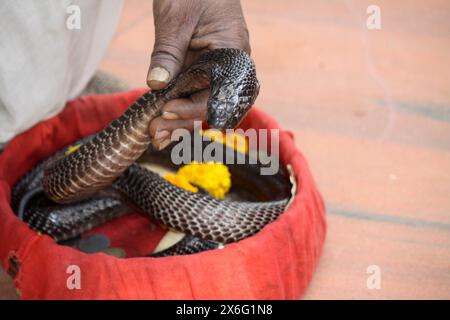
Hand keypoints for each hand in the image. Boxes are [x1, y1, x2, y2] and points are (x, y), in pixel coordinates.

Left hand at [147, 0, 249, 149]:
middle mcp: (229, 66)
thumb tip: (156, 84)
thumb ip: (168, 52)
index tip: (166, 111)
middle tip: (156, 134)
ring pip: (202, 103)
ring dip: (181, 120)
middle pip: (210, 104)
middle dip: (184, 121)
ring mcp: (216, 69)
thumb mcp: (175, 19)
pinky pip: (194, 92)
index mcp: (233, 53)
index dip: (193, 107)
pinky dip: (180, 106)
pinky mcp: (203, 68)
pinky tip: (164, 121)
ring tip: (157, 136)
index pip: (218, 93)